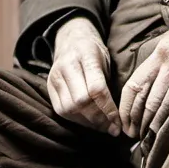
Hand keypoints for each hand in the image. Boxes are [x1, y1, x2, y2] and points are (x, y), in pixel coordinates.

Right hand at [46, 17, 120, 135]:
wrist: (71, 39)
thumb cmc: (95, 51)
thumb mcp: (107, 60)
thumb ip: (109, 83)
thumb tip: (119, 116)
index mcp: (86, 56)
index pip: (96, 89)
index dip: (108, 109)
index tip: (119, 122)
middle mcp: (67, 66)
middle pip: (81, 101)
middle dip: (99, 119)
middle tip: (113, 128)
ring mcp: (55, 77)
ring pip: (69, 109)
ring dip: (88, 123)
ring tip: (103, 127)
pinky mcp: (49, 87)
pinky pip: (61, 110)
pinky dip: (77, 120)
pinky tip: (90, 123)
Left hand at [119, 3, 168, 139]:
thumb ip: (161, 58)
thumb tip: (149, 79)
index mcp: (158, 53)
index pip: (133, 83)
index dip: (126, 105)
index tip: (124, 119)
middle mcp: (166, 62)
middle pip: (143, 97)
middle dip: (135, 119)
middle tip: (131, 134)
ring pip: (158, 102)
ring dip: (150, 123)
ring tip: (145, 136)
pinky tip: (166, 126)